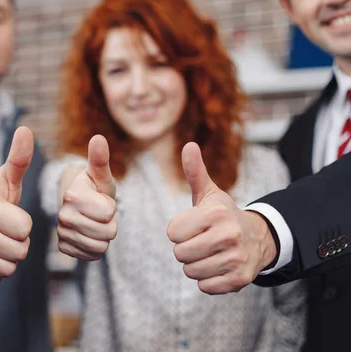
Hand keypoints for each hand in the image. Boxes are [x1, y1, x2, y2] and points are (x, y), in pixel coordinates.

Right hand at [0, 126, 33, 287]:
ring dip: (8, 259)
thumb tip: (26, 129)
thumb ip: (18, 158)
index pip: (25, 229)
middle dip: (18, 243)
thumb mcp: (5, 179)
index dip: (23, 224)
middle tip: (4, 232)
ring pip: (8, 269)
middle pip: (19, 252)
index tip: (10, 216)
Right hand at [57, 135, 116, 259]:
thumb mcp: (100, 175)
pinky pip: (92, 255)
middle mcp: (63, 215)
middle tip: (101, 214)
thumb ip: (100, 159)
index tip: (102, 200)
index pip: (109, 213)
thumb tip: (98, 138)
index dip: (111, 207)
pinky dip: (95, 248)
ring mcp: (62, 233)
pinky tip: (90, 235)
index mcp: (72, 195)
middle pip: (107, 232)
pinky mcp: (64, 248)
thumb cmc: (95, 188)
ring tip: (96, 224)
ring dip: (104, 236)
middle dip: (110, 223)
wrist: (80, 205)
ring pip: (100, 246)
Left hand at [167, 142, 276, 293]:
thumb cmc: (223, 214)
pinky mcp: (240, 279)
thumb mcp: (208, 193)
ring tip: (209, 252)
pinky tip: (218, 265)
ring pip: (190, 271)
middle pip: (180, 253)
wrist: (258, 237)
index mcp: (216, 213)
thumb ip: (195, 171)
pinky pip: (205, 286)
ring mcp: (236, 258)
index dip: (178, 230)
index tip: (192, 226)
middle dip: (185, 248)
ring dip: (195, 264)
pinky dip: (207, 279)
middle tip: (201, 241)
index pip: (173, 233)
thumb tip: (189, 145)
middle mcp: (228, 235)